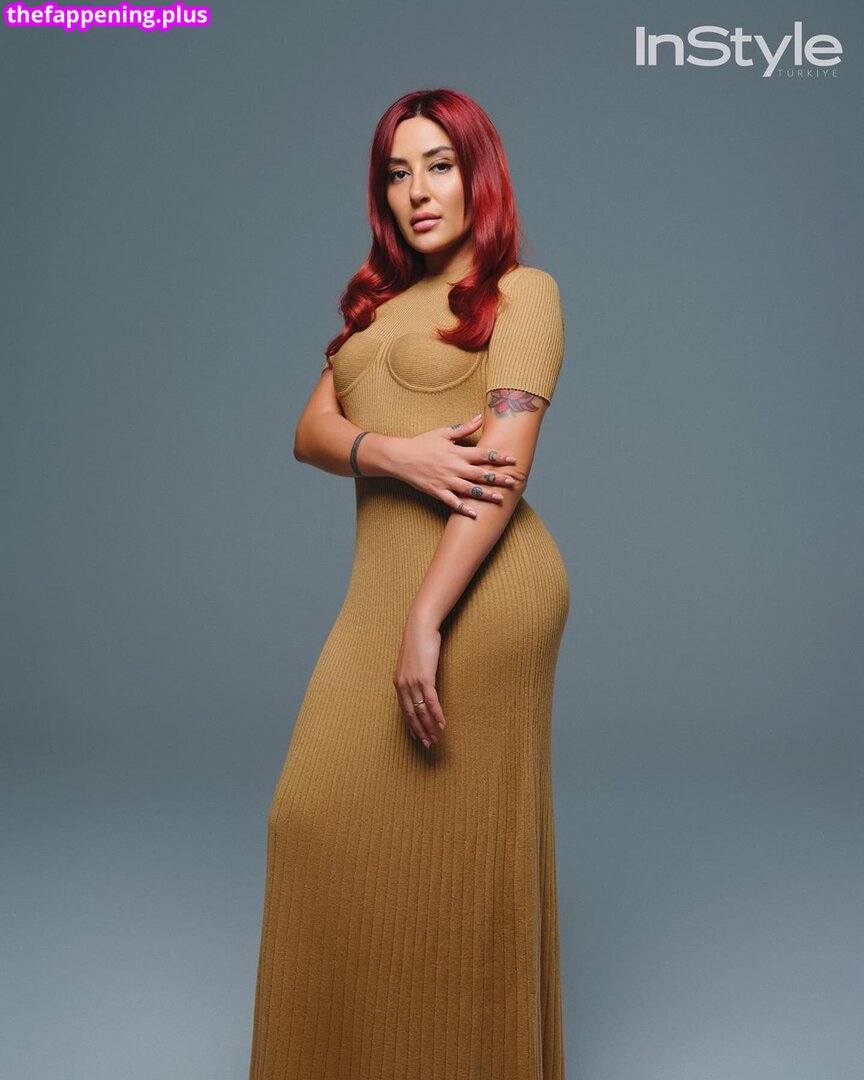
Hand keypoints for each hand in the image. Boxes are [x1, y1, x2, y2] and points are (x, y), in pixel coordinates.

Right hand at [389, 413, 519, 517]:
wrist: (400, 457)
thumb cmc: (422, 443)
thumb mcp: (443, 433)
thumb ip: (464, 428)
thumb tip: (480, 418)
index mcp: (457, 452)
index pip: (483, 454)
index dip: (499, 457)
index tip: (512, 460)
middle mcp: (454, 467)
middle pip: (480, 474)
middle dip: (498, 478)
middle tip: (513, 481)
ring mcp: (446, 481)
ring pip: (470, 489)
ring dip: (486, 494)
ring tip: (500, 499)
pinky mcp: (437, 491)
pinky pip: (452, 502)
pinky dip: (463, 508)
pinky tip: (475, 514)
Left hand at [392, 612, 447, 747]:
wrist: (420, 626)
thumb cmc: (418, 641)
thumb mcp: (412, 661)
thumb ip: (413, 674)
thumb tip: (420, 682)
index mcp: (398, 682)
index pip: (404, 710)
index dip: (411, 725)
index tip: (417, 736)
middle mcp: (403, 685)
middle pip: (411, 714)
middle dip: (420, 730)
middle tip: (428, 744)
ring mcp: (413, 682)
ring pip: (421, 711)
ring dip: (430, 726)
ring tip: (436, 738)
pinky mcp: (424, 678)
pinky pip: (431, 702)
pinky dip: (437, 715)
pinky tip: (442, 724)